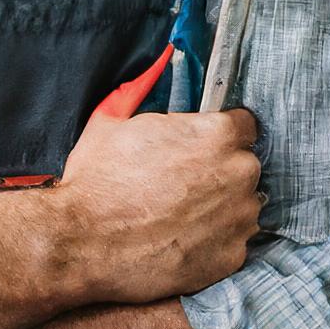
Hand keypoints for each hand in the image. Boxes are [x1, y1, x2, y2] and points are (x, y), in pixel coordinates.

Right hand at [49, 107, 261, 304]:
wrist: (85, 242)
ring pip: (242, 205)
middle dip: (221, 170)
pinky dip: (213, 241)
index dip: (220, 133)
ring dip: (220, 206)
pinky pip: (233, 242)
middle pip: (244, 165)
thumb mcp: (112, 121)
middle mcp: (237, 174)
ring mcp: (238, 218)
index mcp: (215, 135)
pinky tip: (181, 238)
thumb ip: (142, 94)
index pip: (244, 125)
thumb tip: (153, 71)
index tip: (203, 144)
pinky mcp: (231, 257)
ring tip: (180, 214)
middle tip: (183, 181)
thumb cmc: (98, 181)